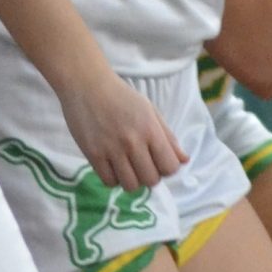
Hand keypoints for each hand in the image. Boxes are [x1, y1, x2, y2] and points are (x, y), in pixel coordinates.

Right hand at [57, 68, 185, 192]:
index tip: (160, 161)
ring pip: (130, 185)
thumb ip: (168, 137)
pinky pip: (109, 182)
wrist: (87, 85)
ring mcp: (111, 149)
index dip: (167, 168)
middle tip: (142, 163)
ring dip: (132, 179)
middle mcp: (132, 141)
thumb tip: (184, 160)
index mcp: (150, 129)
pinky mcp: (93, 155)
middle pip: (151, 180)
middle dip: (150, 176)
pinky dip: (114, 178)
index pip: (169, 167)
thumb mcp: (150, 111)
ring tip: (127, 166)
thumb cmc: (122, 97)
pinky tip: (113, 165)